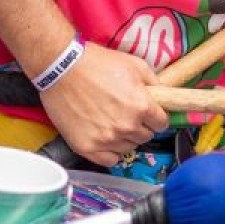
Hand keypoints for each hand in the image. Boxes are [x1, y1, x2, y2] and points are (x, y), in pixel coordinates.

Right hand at [40, 43, 169, 166]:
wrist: (61, 68)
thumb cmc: (97, 63)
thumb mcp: (134, 64)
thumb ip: (153, 83)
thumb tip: (163, 95)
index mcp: (142, 106)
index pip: (162, 124)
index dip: (156, 117)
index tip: (149, 113)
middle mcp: (127, 126)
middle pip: (145, 136)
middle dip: (141, 126)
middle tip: (127, 114)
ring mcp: (106, 139)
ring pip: (128, 148)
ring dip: (125, 138)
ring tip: (113, 123)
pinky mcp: (87, 147)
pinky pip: (109, 160)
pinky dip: (110, 152)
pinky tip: (105, 139)